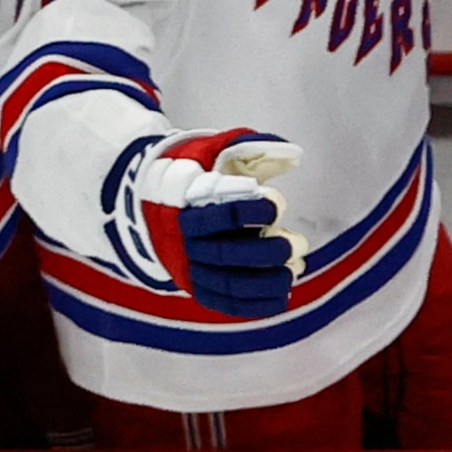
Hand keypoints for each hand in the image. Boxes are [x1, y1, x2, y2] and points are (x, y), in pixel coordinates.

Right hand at [118, 127, 301, 321]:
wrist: (153, 206)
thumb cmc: (194, 175)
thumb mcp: (212, 152)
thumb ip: (248, 147)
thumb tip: (293, 154)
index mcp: (184, 208)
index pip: (217, 215)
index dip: (250, 212)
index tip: (276, 204)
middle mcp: (183, 242)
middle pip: (225, 255)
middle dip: (267, 252)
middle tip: (297, 244)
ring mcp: (188, 268)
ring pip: (227, 283)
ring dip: (267, 282)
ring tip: (295, 270)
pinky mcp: (196, 287)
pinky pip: (225, 303)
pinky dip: (256, 305)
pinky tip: (283, 295)